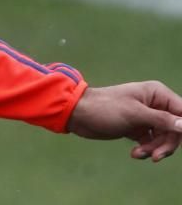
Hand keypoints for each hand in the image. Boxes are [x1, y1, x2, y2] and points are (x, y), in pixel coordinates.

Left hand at [67, 81, 181, 161]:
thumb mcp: (135, 114)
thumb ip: (162, 120)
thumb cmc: (105, 108)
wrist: (78, 114)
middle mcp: (155, 104)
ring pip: (164, 138)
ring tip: (139, 153)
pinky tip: (135, 154)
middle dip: (167, 144)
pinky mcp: (138, 129)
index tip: (179, 140)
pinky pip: (152, 142)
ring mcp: (147, 117)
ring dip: (155, 149)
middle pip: (175, 129)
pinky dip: (146, 149)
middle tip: (156, 156)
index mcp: (157, 94)